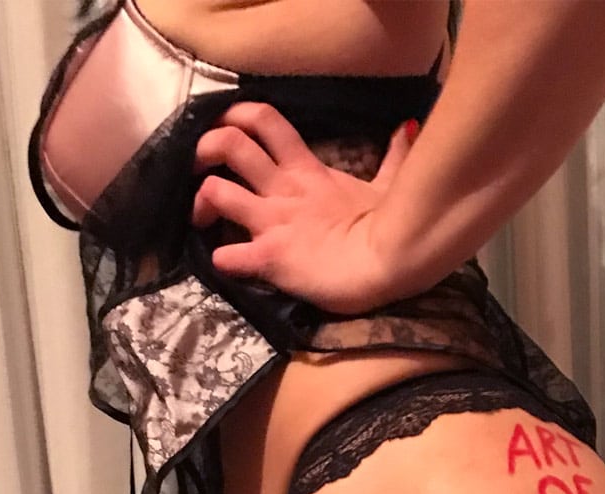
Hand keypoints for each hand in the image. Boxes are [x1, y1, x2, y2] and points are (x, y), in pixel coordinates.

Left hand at [191, 103, 418, 314]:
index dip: (236, 117)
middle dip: (204, 149)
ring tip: (200, 218)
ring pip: (216, 191)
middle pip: (229, 144)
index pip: (264, 121)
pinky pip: (228, 256)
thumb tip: (407, 127)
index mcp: (306, 170)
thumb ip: (393, 157)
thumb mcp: (388, 186)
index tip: (225, 129)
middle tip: (197, 167)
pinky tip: (222, 264)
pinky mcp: (269, 257)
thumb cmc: (388, 225)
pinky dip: (220, 260)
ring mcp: (272, 222)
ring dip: (200, 203)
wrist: (391, 260)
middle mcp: (282, 190)